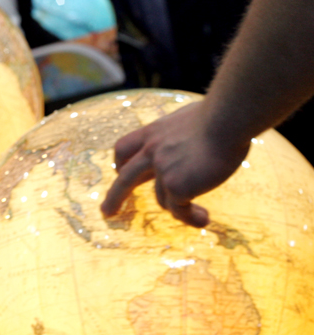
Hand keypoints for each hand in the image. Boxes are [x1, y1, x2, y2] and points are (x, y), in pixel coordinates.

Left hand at [99, 101, 249, 226]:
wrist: (228, 119)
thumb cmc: (220, 115)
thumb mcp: (188, 119)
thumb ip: (180, 133)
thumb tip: (192, 138)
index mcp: (153, 133)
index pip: (124, 148)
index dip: (121, 162)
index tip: (119, 172)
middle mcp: (151, 151)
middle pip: (125, 178)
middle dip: (115, 197)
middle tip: (107, 212)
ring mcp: (162, 169)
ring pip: (163, 199)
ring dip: (180, 208)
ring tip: (200, 217)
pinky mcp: (176, 185)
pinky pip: (179, 209)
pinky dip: (189, 217)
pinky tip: (203, 219)